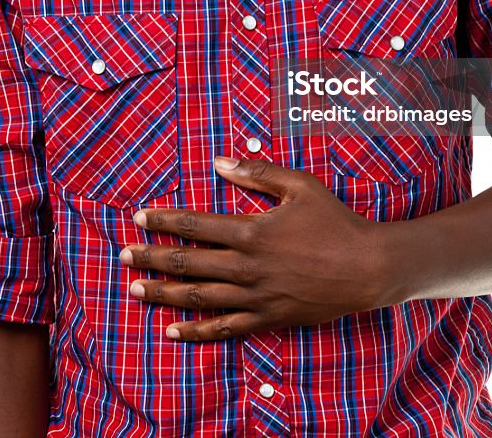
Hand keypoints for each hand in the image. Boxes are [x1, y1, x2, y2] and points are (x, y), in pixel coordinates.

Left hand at [118, 155, 389, 341]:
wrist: (367, 267)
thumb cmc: (335, 222)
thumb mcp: (300, 185)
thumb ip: (258, 172)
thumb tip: (220, 162)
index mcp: (252, 231)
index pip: (196, 225)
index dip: (164, 221)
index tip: (138, 218)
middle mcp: (247, 267)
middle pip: (189, 263)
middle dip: (152, 257)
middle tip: (123, 254)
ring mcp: (256, 297)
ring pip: (198, 297)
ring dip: (163, 293)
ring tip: (135, 288)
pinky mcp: (267, 318)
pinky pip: (224, 328)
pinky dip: (196, 330)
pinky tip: (172, 330)